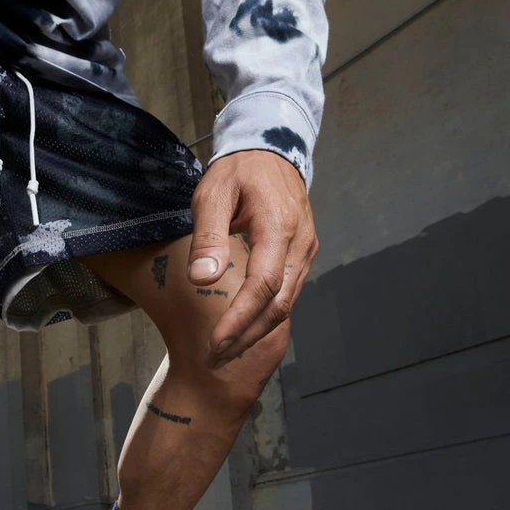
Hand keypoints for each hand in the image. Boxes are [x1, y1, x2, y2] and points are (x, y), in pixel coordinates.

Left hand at [186, 150, 317, 367]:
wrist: (272, 150)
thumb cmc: (238, 171)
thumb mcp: (213, 194)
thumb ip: (208, 236)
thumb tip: (203, 279)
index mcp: (278, 227)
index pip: (263, 286)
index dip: (239, 320)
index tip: (215, 344)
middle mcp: (300, 244)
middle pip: (278, 305)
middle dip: (245, 337)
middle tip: (213, 359)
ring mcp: (306, 251)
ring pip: (285, 305)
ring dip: (255, 333)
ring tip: (223, 353)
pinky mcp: (302, 256)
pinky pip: (287, 295)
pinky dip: (264, 318)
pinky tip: (242, 332)